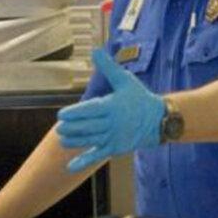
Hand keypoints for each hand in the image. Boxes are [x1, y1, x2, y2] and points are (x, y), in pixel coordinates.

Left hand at [57, 48, 165, 172]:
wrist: (158, 120)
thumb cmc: (139, 97)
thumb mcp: (125, 80)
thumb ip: (108, 67)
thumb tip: (95, 50)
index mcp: (112, 106)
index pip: (90, 110)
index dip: (75, 113)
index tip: (61, 114)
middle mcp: (112, 123)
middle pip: (88, 127)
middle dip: (72, 128)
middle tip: (58, 127)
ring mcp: (114, 137)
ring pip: (91, 140)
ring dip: (75, 141)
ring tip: (62, 139)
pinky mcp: (115, 148)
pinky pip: (97, 155)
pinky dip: (84, 162)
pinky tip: (70, 166)